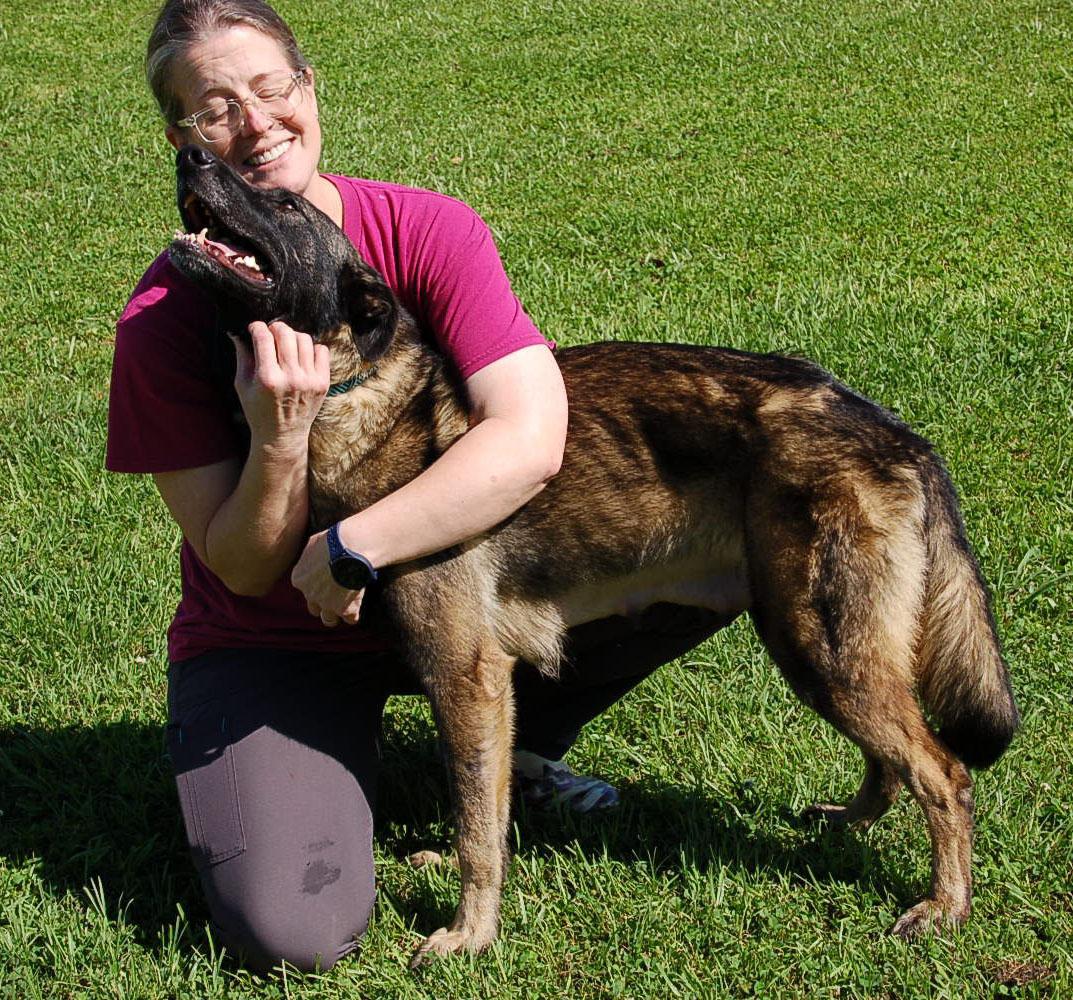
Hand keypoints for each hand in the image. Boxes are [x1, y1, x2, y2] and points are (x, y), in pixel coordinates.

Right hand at [232, 320, 330, 449]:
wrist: (283, 436)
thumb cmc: (258, 411)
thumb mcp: (242, 386)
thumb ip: (242, 357)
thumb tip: (238, 334)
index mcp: (268, 379)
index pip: (264, 338)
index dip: (257, 327)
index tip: (254, 328)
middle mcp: (291, 378)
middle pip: (286, 334)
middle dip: (275, 327)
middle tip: (270, 333)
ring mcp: (309, 380)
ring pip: (304, 339)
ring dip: (293, 336)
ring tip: (285, 344)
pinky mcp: (323, 383)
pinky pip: (321, 351)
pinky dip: (311, 348)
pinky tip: (301, 355)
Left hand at [291, 529, 364, 624]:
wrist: (352, 547)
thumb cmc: (334, 539)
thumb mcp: (315, 542)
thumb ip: (311, 553)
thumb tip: (315, 551)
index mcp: (299, 578)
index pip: (304, 588)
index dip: (316, 585)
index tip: (327, 579)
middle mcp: (310, 594)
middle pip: (314, 608)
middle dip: (324, 603)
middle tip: (337, 594)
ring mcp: (327, 604)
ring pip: (328, 620)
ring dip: (337, 613)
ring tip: (347, 607)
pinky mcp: (345, 610)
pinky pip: (350, 619)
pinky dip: (355, 613)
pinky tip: (360, 604)